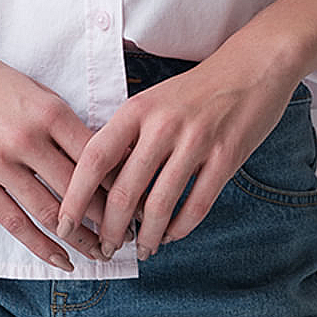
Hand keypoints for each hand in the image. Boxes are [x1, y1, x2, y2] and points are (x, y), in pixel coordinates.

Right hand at [0, 35, 109, 270]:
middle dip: (109, 219)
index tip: (139, 202)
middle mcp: (26, 138)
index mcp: (49, 110)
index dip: (122, 184)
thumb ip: (65, 125)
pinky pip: (15, 223)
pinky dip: (42, 247)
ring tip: (102, 254)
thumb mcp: (36, 90)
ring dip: (80, 239)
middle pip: (79, 190)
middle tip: (128, 237)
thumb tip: (105, 161)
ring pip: (51, 212)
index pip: (97, 157)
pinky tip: (63, 261)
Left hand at [54, 46, 297, 260]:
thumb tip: (99, 183)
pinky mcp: (226, 157)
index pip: (95, 159)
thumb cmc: (196, 90)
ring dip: (146, 237)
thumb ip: (128, 137)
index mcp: (137, 110)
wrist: (252, 67)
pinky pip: (196, 206)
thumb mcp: (153, 102)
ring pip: (159, 206)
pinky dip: (179, 229)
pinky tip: (171, 236)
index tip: (64, 223)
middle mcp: (162, 125)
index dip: (75, 197)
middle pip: (124, 191)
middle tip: (105, 248)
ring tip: (140, 250)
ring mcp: (196, 142)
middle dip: (109, 230)